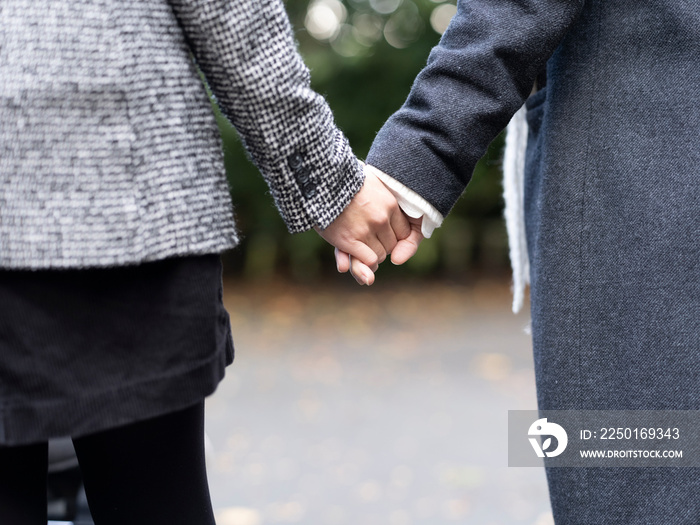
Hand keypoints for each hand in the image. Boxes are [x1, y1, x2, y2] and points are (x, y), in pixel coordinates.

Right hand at [316, 169, 410, 283]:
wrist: (318, 182)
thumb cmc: (343, 180)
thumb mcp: (370, 180)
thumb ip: (382, 194)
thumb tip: (388, 194)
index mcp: (389, 204)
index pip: (404, 232)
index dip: (393, 236)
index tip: (383, 235)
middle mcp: (381, 218)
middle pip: (392, 245)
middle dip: (382, 246)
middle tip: (369, 240)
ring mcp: (365, 230)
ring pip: (381, 255)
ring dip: (371, 254)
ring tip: (360, 245)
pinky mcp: (349, 240)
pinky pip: (368, 260)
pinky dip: (364, 262)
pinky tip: (355, 252)